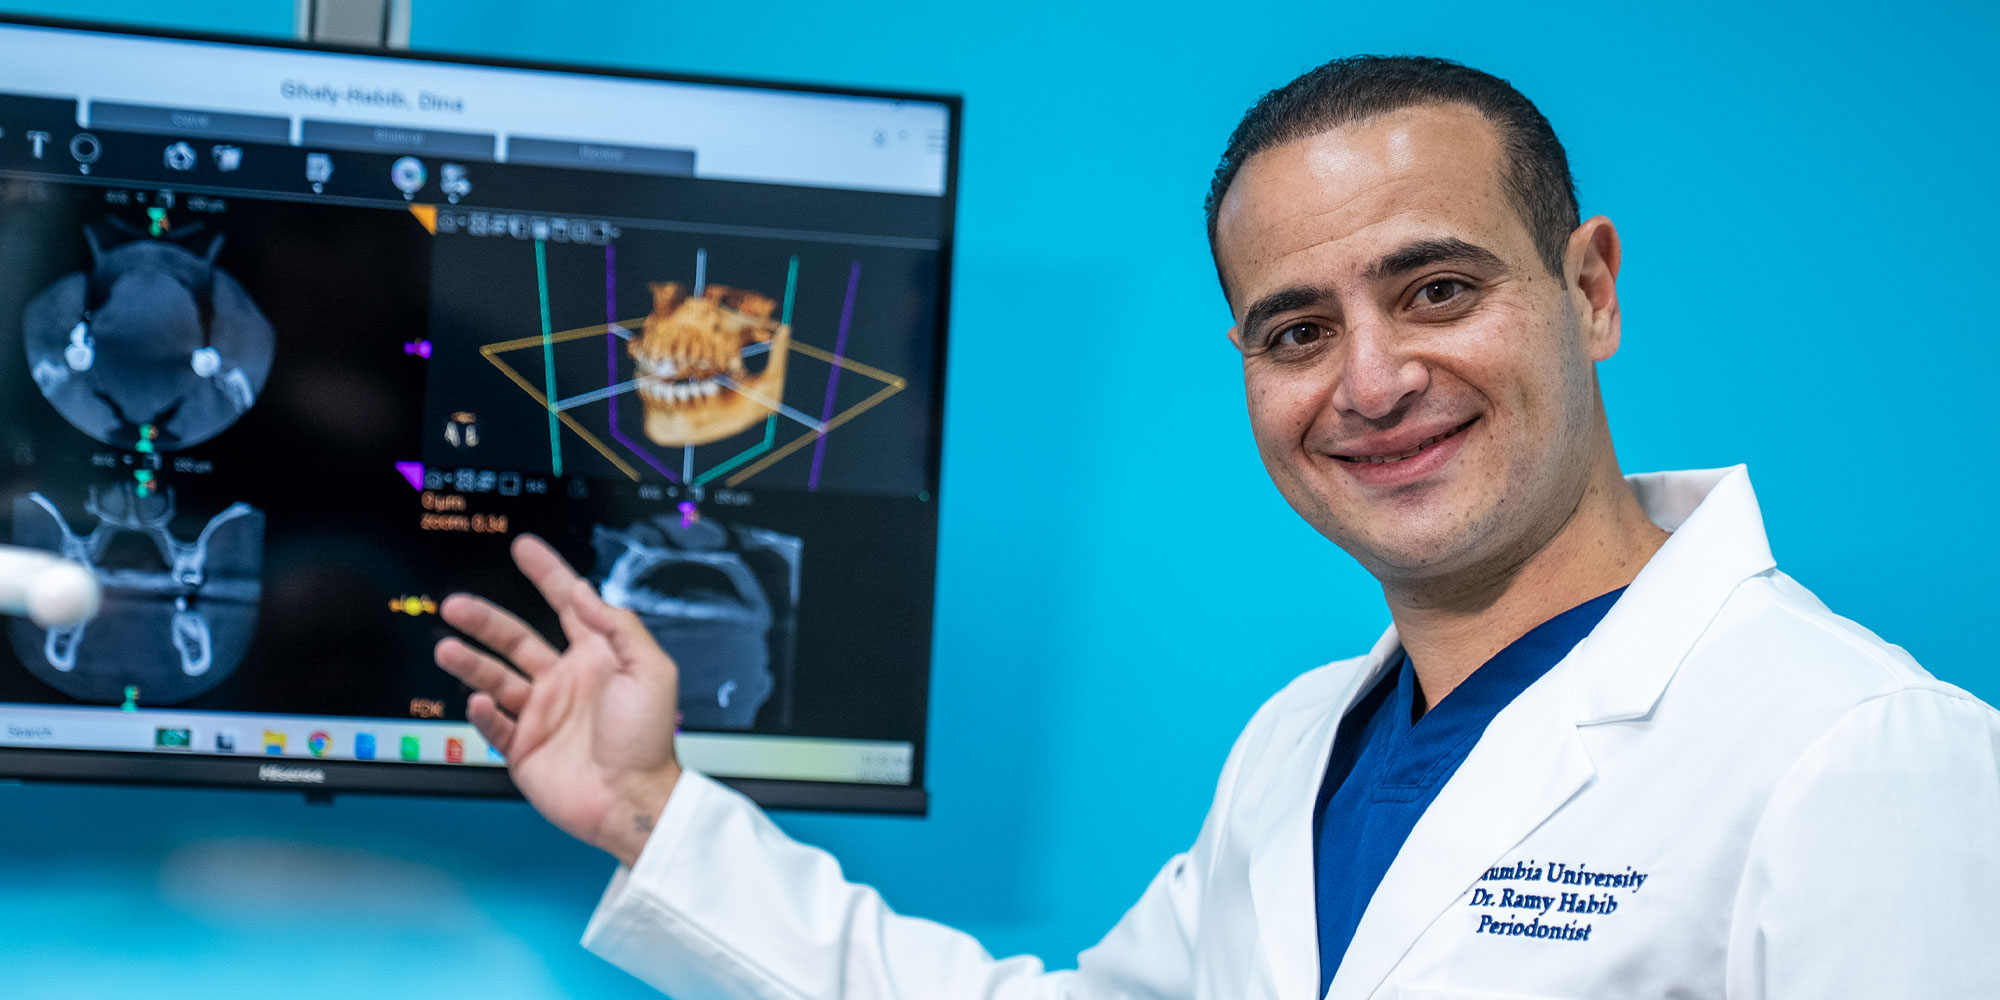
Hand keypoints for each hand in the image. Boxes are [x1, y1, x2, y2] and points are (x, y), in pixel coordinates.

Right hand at [435, 533, 681, 865]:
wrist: (633, 800)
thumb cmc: (649, 740)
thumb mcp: (651, 671)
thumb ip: (618, 627)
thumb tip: (585, 592)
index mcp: (596, 657)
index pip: (567, 604)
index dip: (547, 574)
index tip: (525, 548)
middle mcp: (564, 680)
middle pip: (515, 638)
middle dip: (484, 619)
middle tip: (456, 604)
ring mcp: (542, 713)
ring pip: (495, 677)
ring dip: (470, 661)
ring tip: (447, 647)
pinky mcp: (524, 747)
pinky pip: (495, 724)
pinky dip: (484, 712)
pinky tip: (483, 700)